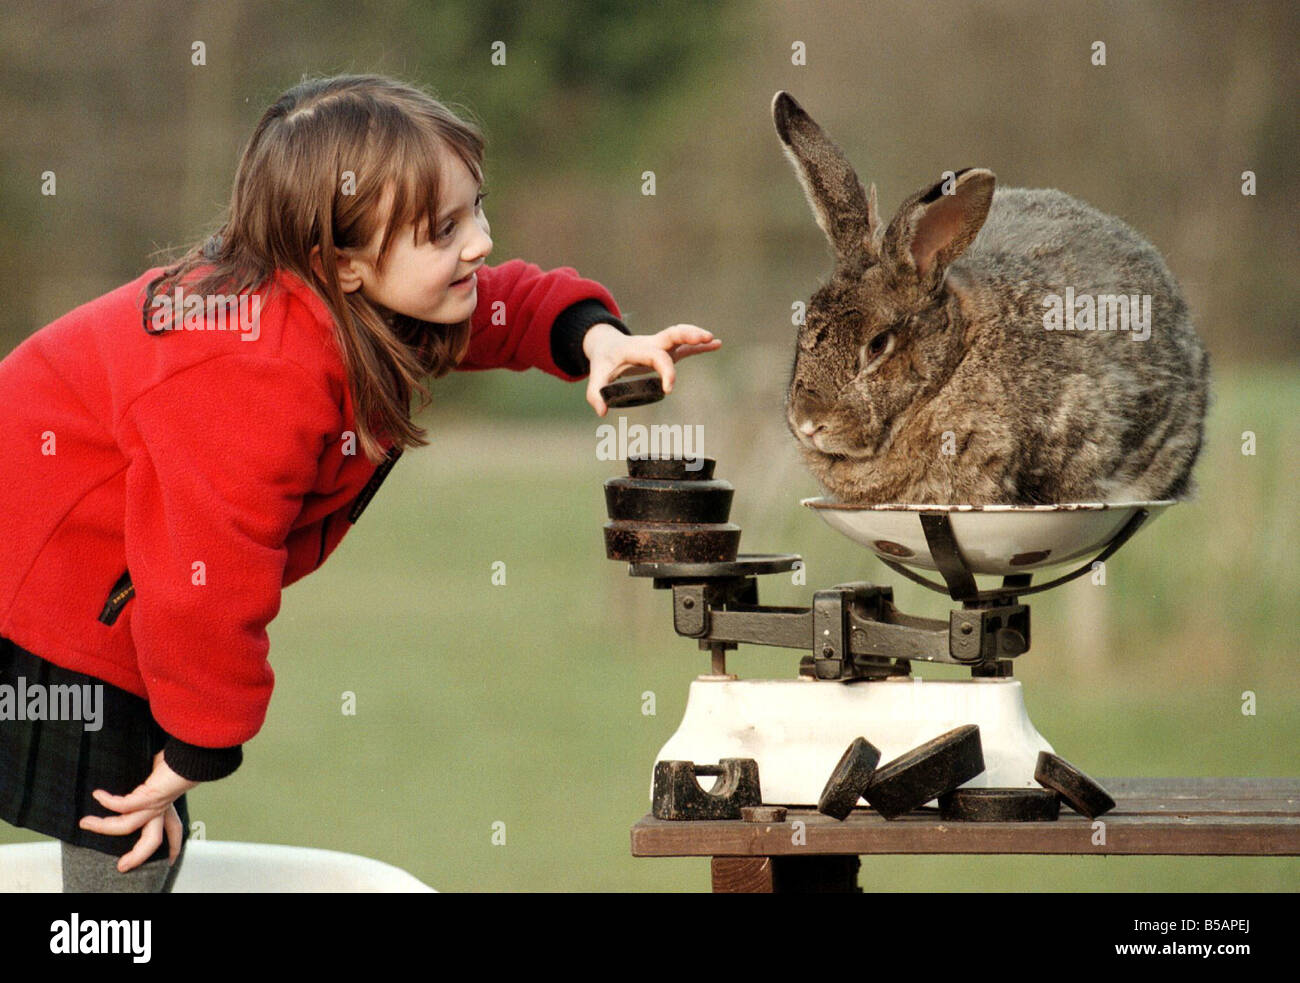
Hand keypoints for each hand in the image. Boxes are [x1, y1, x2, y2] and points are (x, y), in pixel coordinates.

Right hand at [78, 750, 198, 872]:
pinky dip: (108, 801)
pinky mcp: (149, 796)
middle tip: (122, 866)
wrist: (194, 749)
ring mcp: (156, 803)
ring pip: (128, 827)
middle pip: (152, 841)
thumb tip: (146, 767)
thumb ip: (153, 776)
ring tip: (85, 823)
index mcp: (169, 802)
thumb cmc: (181, 755)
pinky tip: (97, 794)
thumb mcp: (166, 769)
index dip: (173, 845)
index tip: (171, 857)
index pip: (173, 829)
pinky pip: (123, 806)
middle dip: (137, 856)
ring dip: (103, 827)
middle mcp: (163, 807)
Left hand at [584, 323, 721, 415]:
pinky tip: (717, 344)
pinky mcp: (666, 350)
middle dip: (688, 335)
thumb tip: (602, 412)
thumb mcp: (596, 377)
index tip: (669, 390)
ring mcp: (660, 345)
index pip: (656, 356)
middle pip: (672, 333)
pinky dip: (700, 345)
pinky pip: (685, 346)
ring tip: (714, 340)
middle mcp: (651, 343)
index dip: (666, 371)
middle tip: (703, 339)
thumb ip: (595, 394)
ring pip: (680, 335)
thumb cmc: (604, 361)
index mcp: (636, 349)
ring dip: (696, 336)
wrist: (606, 344)